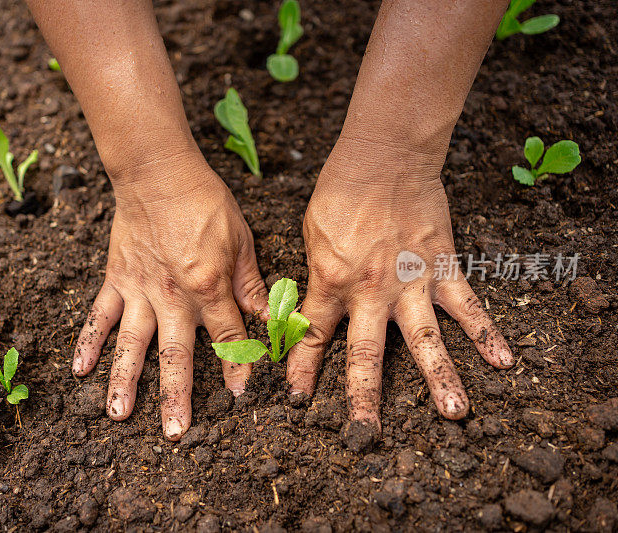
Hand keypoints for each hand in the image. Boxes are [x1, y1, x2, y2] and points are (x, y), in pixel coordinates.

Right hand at [73, 152, 267, 440]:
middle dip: (176, 395)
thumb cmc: (205, 202)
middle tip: (175, 433)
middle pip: (176, 353)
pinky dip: (88, 341)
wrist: (158, 172)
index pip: (227, 337)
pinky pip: (100, 315)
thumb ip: (251, 285)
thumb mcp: (241, 241)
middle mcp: (172, 295)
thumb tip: (272, 318)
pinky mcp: (116, 279)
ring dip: (124, 381)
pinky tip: (79, 371)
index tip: (240, 396)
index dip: (236, 367)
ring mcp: (140, 290)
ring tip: (118, 416)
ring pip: (132, 343)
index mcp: (208, 286)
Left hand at [287, 139, 513, 429]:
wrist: (384, 156)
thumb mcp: (311, 235)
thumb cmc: (340, 192)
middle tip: (365, 434)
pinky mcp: (441, 267)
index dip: (302, 368)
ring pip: (424, 339)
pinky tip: (503, 360)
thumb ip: (315, 275)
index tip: (296, 399)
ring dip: (439, 377)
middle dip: (363, 397)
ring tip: (453, 413)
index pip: (313, 336)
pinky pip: (466, 305)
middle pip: (365, 354)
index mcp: (331, 281)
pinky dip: (486, 331)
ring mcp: (409, 282)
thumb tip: (307, 307)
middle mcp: (369, 291)